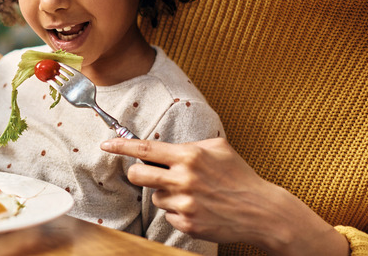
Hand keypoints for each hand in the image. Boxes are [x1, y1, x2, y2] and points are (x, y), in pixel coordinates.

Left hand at [100, 137, 348, 255]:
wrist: (261, 211)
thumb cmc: (239, 176)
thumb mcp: (219, 148)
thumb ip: (191, 144)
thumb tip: (167, 145)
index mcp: (189, 155)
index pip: (145, 149)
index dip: (121, 146)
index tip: (105, 143)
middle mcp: (184, 179)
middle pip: (137, 175)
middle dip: (138, 174)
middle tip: (150, 175)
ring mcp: (185, 203)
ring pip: (154, 197)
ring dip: (166, 194)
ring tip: (191, 193)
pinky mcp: (187, 223)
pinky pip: (168, 214)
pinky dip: (178, 211)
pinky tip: (198, 208)